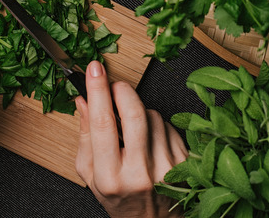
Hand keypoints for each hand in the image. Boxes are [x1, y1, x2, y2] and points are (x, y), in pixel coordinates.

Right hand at [75, 61, 187, 217]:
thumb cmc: (120, 199)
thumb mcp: (91, 175)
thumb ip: (85, 136)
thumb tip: (83, 100)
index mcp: (111, 178)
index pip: (103, 124)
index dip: (98, 91)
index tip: (94, 69)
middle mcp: (141, 174)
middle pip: (134, 114)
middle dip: (121, 90)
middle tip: (114, 85)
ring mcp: (167, 168)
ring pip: (151, 115)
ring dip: (138, 111)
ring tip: (131, 130)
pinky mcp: (185, 163)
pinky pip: (166, 125)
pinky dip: (155, 124)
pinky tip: (149, 141)